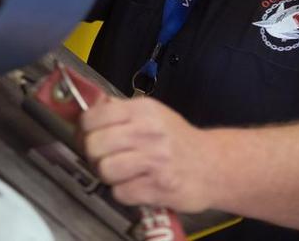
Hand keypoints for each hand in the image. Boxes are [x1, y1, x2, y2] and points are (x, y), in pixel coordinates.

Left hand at [80, 96, 216, 211]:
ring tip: (120, 172)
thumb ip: (120, 109)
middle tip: (102, 157)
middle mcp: (147, 132)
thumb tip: (89, 105)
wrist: (214, 165)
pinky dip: (123, 192)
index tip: (88, 136)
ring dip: (108, 175)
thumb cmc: (178, 140)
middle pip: (94, 145)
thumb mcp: (152, 114)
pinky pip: (120, 193)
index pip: (93, 117)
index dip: (84, 130)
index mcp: (142, 110)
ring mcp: (154, 160)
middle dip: (93, 155)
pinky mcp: (158, 187)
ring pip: (104, 170)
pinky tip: (135, 184)